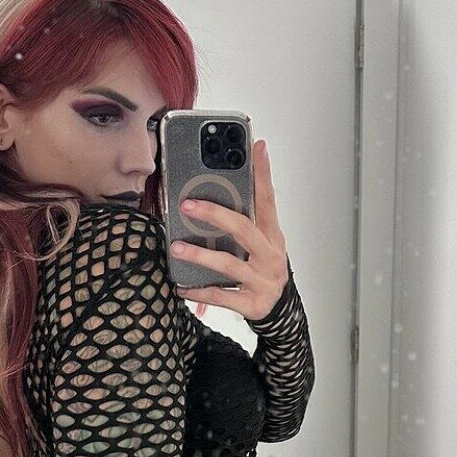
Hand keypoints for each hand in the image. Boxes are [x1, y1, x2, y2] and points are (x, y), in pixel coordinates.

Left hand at [171, 139, 288, 319]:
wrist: (280, 309)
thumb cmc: (264, 269)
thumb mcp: (262, 243)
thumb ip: (244, 221)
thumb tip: (211, 194)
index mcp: (272, 235)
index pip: (268, 199)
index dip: (263, 173)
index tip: (257, 147)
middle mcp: (270, 255)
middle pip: (243, 229)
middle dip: (214, 214)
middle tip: (188, 204)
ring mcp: (263, 280)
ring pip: (228, 264)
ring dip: (199, 255)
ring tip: (176, 248)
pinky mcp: (253, 303)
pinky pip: (222, 296)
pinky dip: (200, 292)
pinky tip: (183, 287)